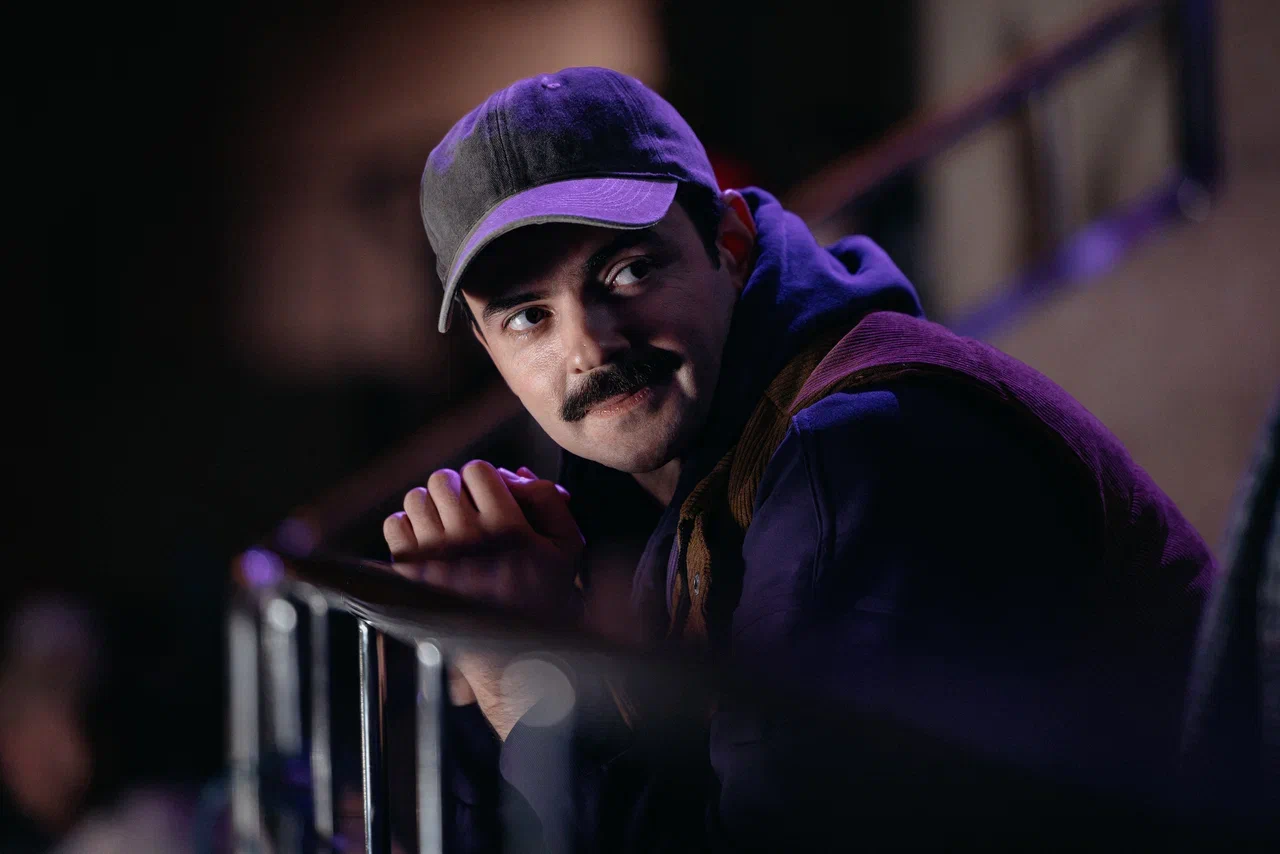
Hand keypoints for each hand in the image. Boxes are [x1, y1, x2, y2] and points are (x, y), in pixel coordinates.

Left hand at [383, 461, 584, 737]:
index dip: (484, 479)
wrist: (513, 653)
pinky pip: (394, 525)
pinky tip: (427, 542)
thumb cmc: (543, 595)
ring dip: (430, 506)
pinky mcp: (413, 576)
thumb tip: (516, 473)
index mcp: (508, 528)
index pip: (478, 469)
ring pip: (415, 498)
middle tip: (468, 512)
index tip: (490, 499)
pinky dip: (406, 527)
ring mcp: (435, 558)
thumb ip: (548, 500)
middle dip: (456, 490)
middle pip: (443, 479)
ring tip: (446, 526)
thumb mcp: (567, 545)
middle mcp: (468, 539)